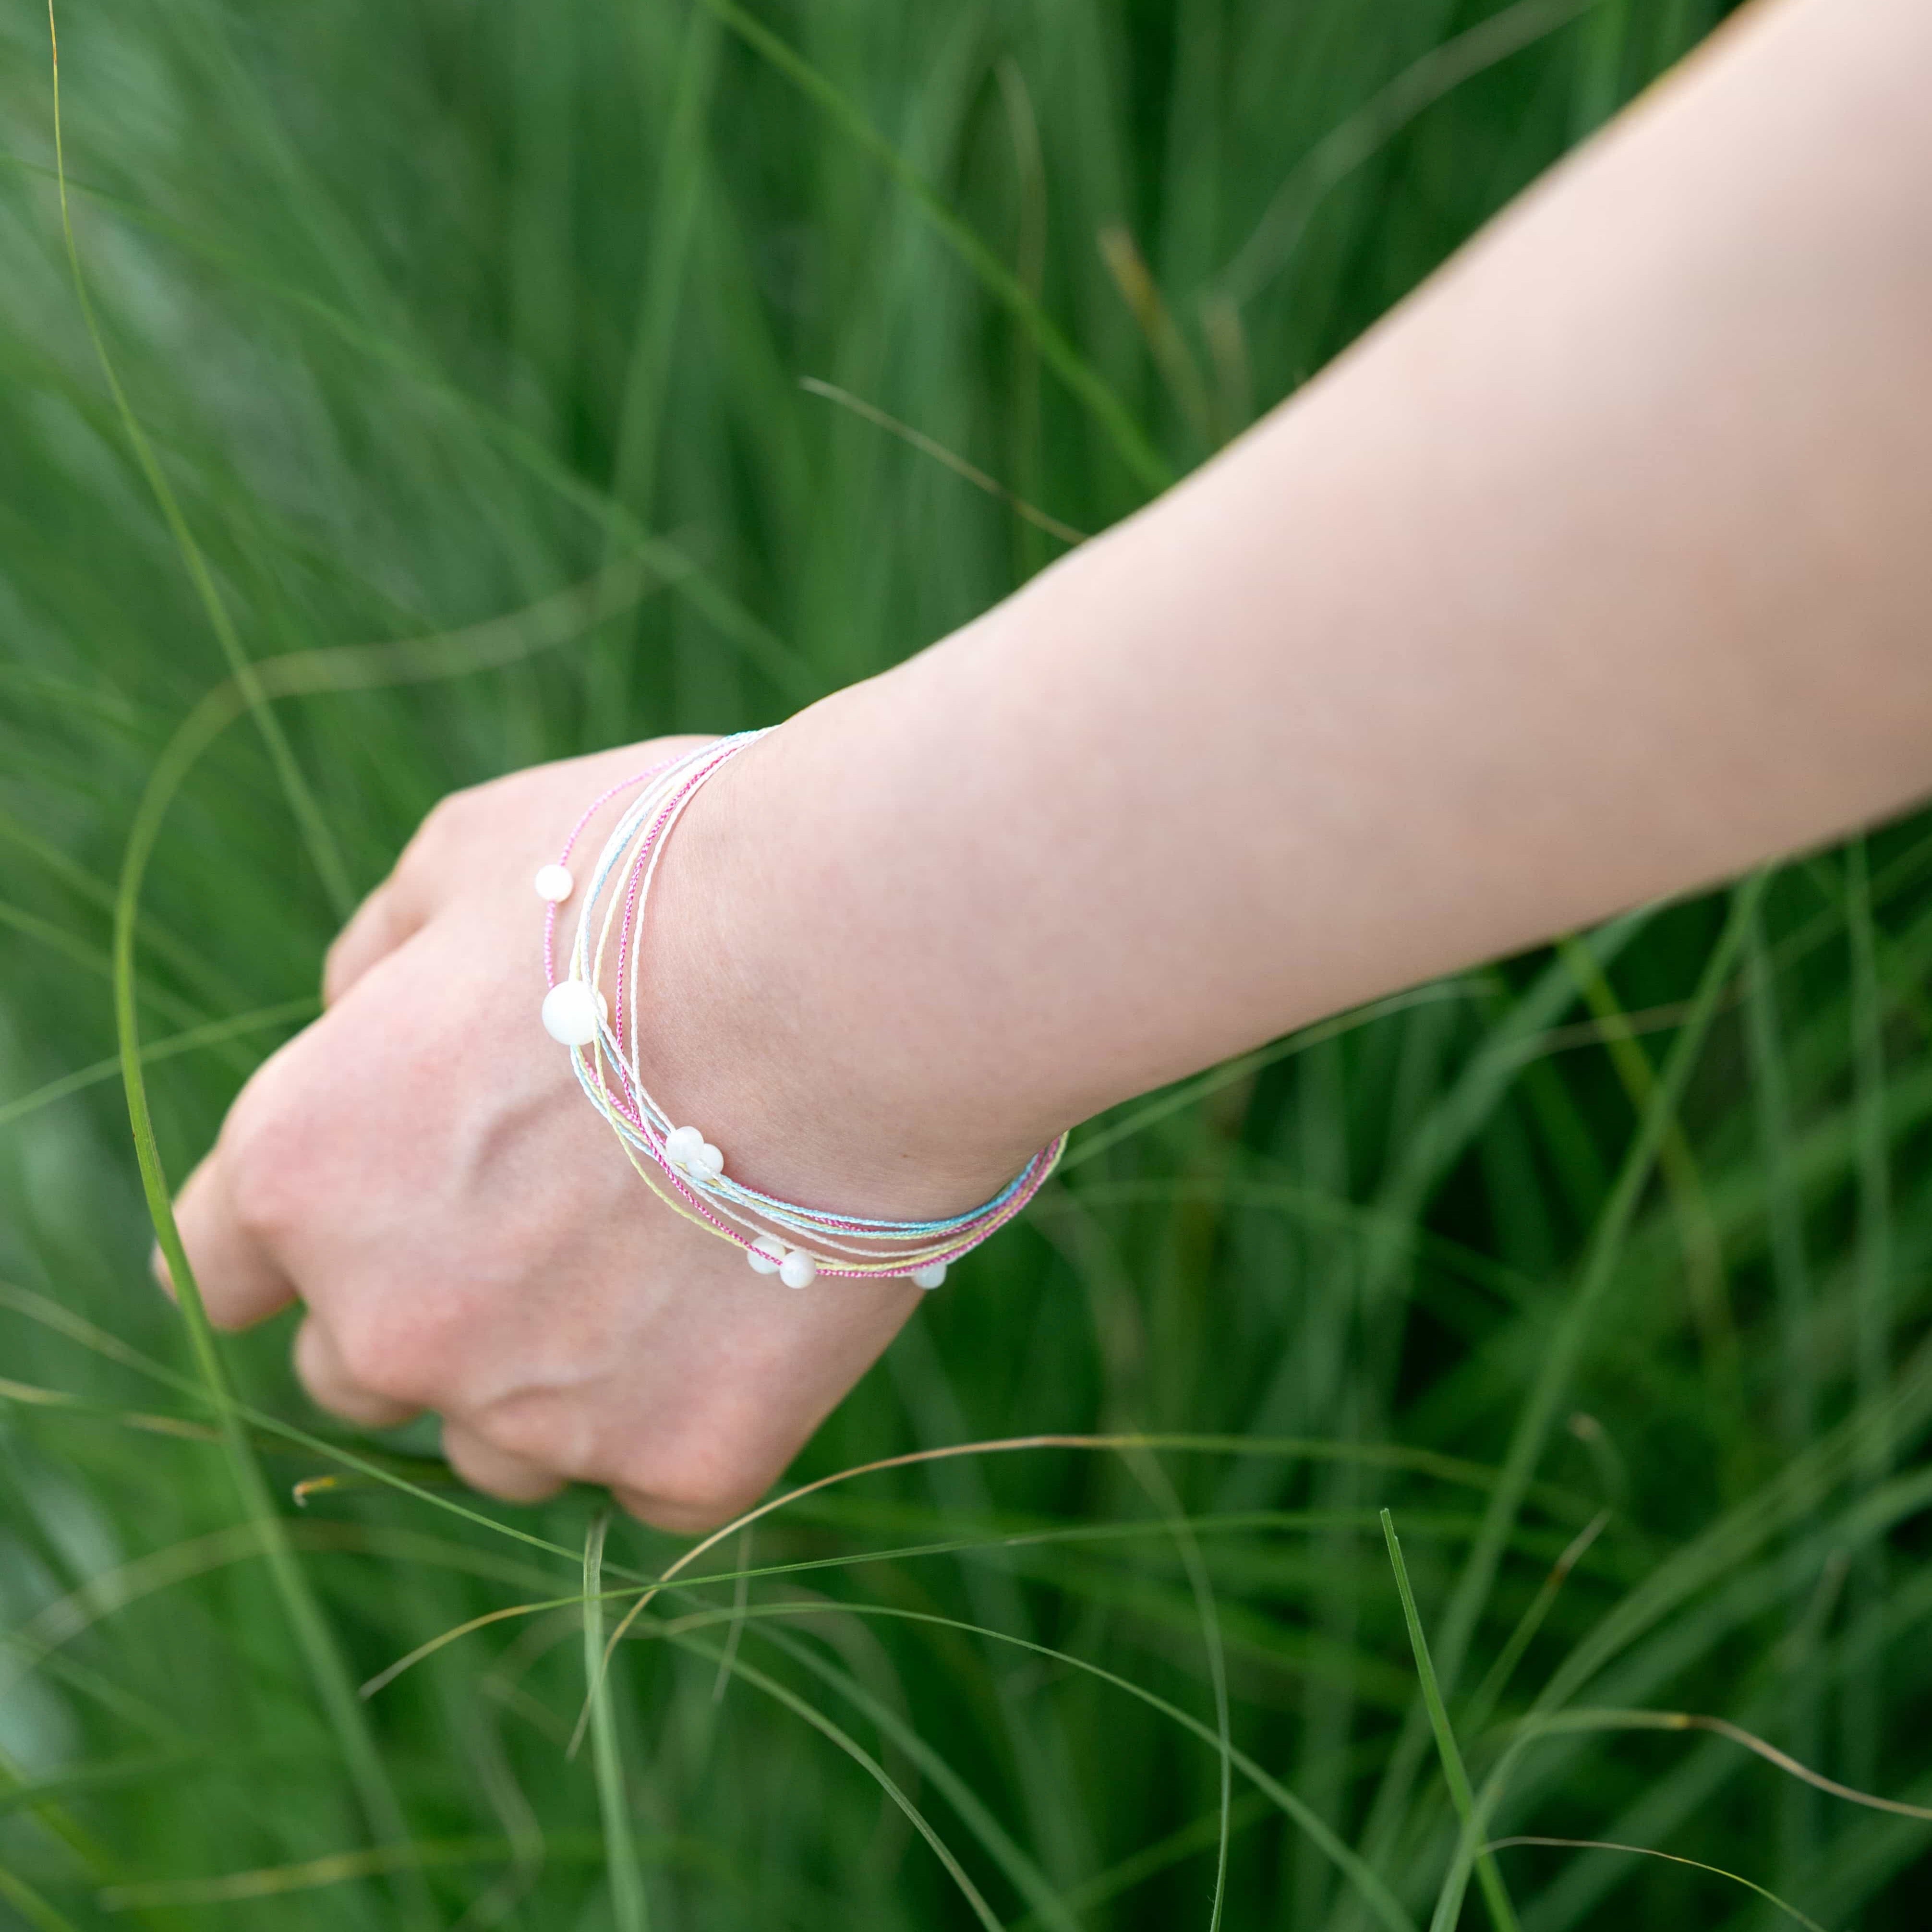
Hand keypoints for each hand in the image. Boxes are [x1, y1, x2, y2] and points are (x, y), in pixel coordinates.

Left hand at [163, 737, 927, 1530]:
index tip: (366, 1213)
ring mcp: (541, 1411)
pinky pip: (655, 1476)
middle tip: (559, 1209)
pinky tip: (756, 1303)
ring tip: (676, 1251)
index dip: (292, 1235)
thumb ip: (377, 958)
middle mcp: (391, 1320)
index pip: (220, 1263)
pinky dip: (689, 1409)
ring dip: (555, 1372)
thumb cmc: (659, 885)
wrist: (861, 971)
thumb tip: (356, 1014)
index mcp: (305, 1167)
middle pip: (358, 1368)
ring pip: (504, 1443)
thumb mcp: (471, 856)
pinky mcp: (688, 1459)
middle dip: (430, 1302)